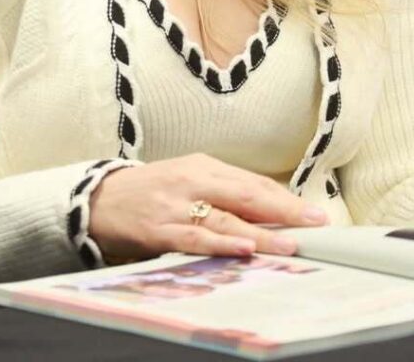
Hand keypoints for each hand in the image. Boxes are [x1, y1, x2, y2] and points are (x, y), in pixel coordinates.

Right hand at [89, 153, 327, 261]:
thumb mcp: (188, 180)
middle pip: (247, 195)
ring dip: (261, 232)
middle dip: (285, 210)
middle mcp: (195, 181)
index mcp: (205, 166)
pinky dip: (221, 242)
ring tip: (289, 242)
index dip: (285, 198)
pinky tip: (243, 247)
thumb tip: (267, 210)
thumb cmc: (152, 191)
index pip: (253, 182)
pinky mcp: (161, 229)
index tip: (313, 212)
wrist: (99, 199)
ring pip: (227, 218)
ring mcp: (177, 205)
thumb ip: (223, 191)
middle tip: (314, 223)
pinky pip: (196, 237)